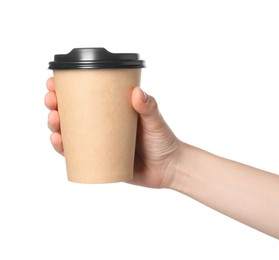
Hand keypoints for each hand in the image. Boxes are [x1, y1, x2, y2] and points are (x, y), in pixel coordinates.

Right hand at [45, 77, 180, 187]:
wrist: (170, 169)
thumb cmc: (164, 141)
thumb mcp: (155, 121)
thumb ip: (149, 107)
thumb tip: (137, 92)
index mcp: (113, 111)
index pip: (87, 97)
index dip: (67, 89)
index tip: (55, 83)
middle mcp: (103, 126)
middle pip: (72, 114)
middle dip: (56, 106)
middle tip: (52, 102)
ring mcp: (100, 143)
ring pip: (70, 133)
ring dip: (56, 126)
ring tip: (54, 121)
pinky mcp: (100, 161)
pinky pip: (77, 155)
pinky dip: (64, 148)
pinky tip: (58, 141)